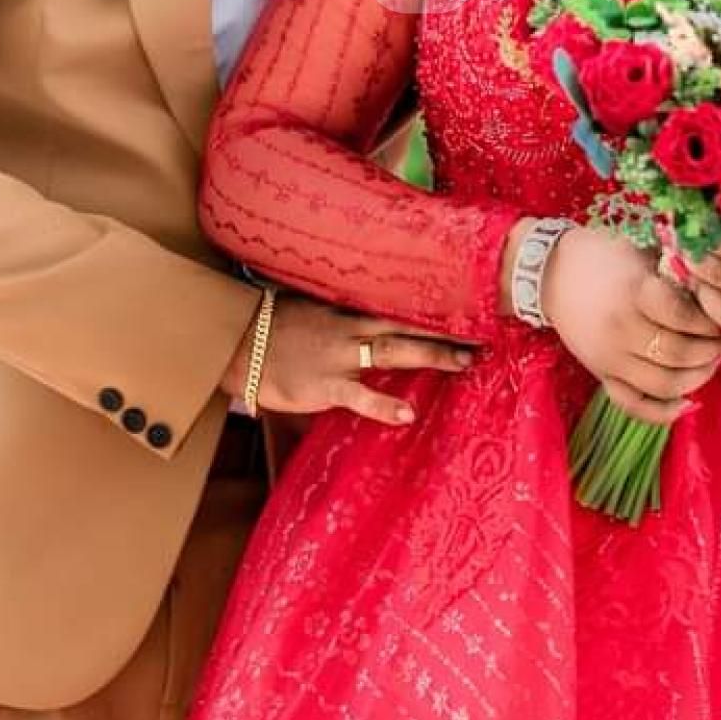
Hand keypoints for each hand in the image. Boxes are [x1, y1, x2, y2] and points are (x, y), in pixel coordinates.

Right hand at [221, 292, 475, 426]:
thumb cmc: (274, 328)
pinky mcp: (324, 385)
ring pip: (393, 350)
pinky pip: (359, 395)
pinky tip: (407, 415)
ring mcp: (339, 356)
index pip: (400, 304)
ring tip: (464, 362)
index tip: (468, 304)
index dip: (434, 306)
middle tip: (483, 333)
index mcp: (349, 310)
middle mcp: (351, 328)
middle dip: (446, 329)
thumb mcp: (312, 309)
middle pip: (408, 323)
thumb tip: (372, 314)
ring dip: (430, 355)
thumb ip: (342, 311)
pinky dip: (383, 404)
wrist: (237, 341)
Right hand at [539, 224, 720, 425]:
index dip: (711, 322)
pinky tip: (687, 402)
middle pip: (680, 354)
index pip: (686, 318)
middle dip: (711, 350)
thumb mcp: (642, 253)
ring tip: (709, 362)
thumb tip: (718, 295)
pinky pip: (634, 405)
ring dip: (697, 378)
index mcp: (634, 292)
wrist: (552, 273)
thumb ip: (678, 272)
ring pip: (665, 383)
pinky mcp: (600, 374)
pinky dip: (664, 411)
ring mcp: (609, 356)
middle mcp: (621, 328)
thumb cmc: (605, 256)